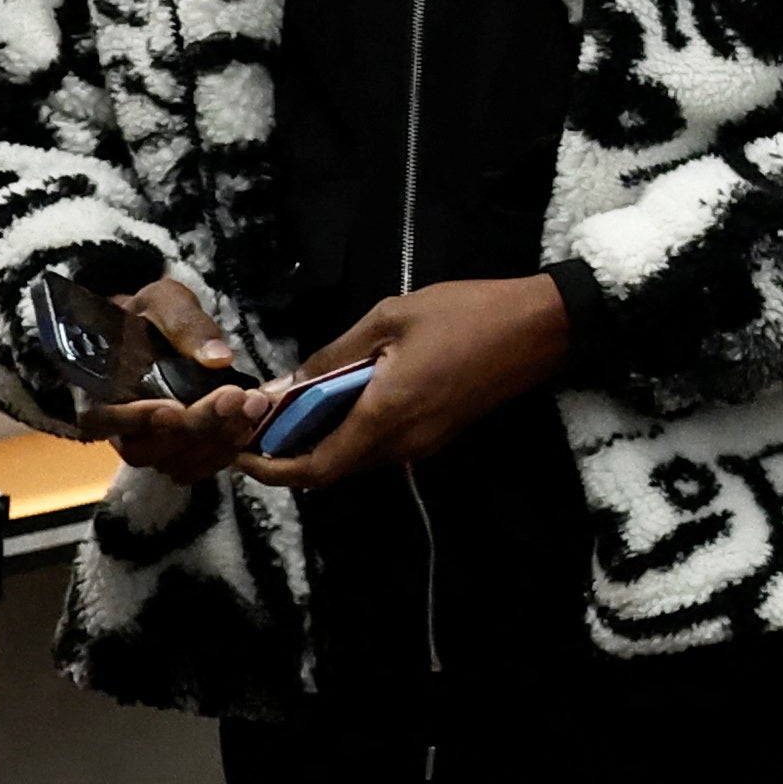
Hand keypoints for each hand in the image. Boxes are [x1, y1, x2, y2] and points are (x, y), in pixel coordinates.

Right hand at [93, 278, 267, 486]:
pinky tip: (247, 425)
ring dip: (213, 443)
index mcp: (98, 388)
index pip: (99, 419)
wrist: (158, 330)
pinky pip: (193, 469)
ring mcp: (146, 442)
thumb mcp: (165, 301)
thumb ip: (185, 324)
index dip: (134, 420)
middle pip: (143, 449)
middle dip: (193, 427)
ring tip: (250, 407)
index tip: (174, 407)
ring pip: (171, 464)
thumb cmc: (151, 315)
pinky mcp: (175, 452)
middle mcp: (117, 425)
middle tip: (234, 397)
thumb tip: (218, 358)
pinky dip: (222, 454)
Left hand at [232, 274, 573, 493]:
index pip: (316, 469)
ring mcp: (426, 443)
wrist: (541, 328)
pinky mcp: (439, 434)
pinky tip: (339, 398)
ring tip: (294, 405)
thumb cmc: (465, 314)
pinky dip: (350, 431)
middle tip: (260, 421)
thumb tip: (287, 383)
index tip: (242, 452)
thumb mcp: (389, 319)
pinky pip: (382, 444)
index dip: (273, 469)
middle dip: (290, 452)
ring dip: (321, 440)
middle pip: (333, 468)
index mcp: (386, 416)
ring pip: (357, 457)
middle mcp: (404, 443)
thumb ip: (335, 356)